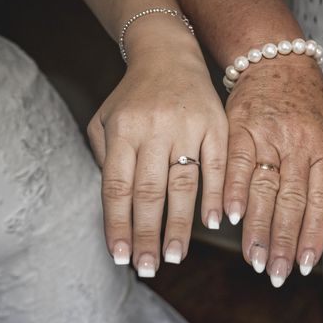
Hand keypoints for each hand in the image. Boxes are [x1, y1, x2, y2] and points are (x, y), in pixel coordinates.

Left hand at [87, 30, 226, 276]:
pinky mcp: (216, 124)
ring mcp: (188, 126)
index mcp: (122, 130)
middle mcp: (154, 129)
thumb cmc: (133, 96)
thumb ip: (105, 161)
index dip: (118, 226)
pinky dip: (215, 196)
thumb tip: (117, 211)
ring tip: (175, 256)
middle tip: (150, 267)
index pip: (116, 188)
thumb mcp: (105, 120)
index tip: (121, 258)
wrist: (169, 54)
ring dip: (179, 225)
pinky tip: (214, 223)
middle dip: (147, 234)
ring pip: (183, 184)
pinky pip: (217, 165)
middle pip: (149, 192)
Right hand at [224, 57, 322, 285]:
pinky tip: (227, 219)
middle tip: (279, 274)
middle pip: (293, 202)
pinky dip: (232, 192)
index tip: (306, 266)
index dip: (313, 237)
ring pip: (265, 190)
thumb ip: (321, 173)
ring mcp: (268, 135)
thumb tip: (321, 224)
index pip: (321, 201)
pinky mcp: (240, 126)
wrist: (277, 58)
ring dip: (259, 230)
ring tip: (256, 260)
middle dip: (286, 243)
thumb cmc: (305, 100)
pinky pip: (235, 163)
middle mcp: (299, 144)